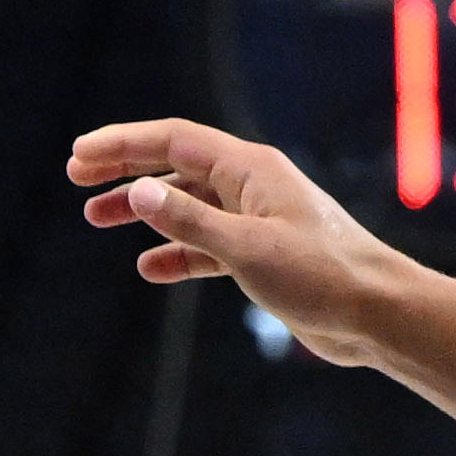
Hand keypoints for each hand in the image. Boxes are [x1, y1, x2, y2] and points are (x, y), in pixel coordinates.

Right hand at [68, 118, 421, 359]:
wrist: (378, 315)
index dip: (123, 145)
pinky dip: (178, 253)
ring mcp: (259, 220)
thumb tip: (139, 193)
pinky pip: (209, 245)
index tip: (79, 157)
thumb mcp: (247, 248)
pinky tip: (149, 269)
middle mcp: (252, 186)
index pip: (173, 140)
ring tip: (97, 219)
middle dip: (125, 170)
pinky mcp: (266, 256)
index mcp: (250, 169)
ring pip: (188, 206)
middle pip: (175, 166)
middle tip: (76, 180)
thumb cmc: (322, 276)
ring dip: (144, 212)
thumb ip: (190, 221)